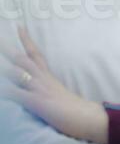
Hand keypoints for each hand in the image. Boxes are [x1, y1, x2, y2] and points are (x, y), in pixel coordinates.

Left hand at [0, 27, 108, 143]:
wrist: (87, 117)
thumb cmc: (77, 110)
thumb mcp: (61, 95)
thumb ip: (50, 89)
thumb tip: (44, 91)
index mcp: (48, 77)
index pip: (36, 53)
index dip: (26, 40)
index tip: (19, 26)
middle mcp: (42, 79)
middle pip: (21, 59)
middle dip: (6, 48)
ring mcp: (39, 89)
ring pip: (16, 72)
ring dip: (3, 67)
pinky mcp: (36, 101)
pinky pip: (15, 93)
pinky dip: (4, 90)